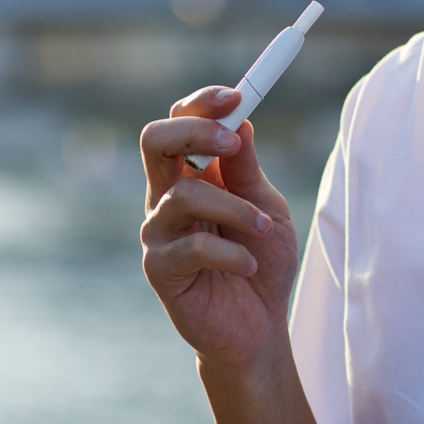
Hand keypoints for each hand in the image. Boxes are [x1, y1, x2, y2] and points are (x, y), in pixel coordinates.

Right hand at [140, 87, 299, 372]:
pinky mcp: (160, 270)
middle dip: (197, 131)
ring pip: (185, 194)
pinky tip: (248, 266)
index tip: (238, 95)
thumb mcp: (268, 207)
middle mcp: (167, 197)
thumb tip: (244, 121)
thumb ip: (249, 170)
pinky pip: (193, 246)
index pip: (180, 122)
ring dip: (236, 209)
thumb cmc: (261, 261)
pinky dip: (232, 252)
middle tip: (235, 144)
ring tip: (265, 229)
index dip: (203, 103)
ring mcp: (159, 233)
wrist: (259, 328)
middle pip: (155, 141)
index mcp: (192, 175)